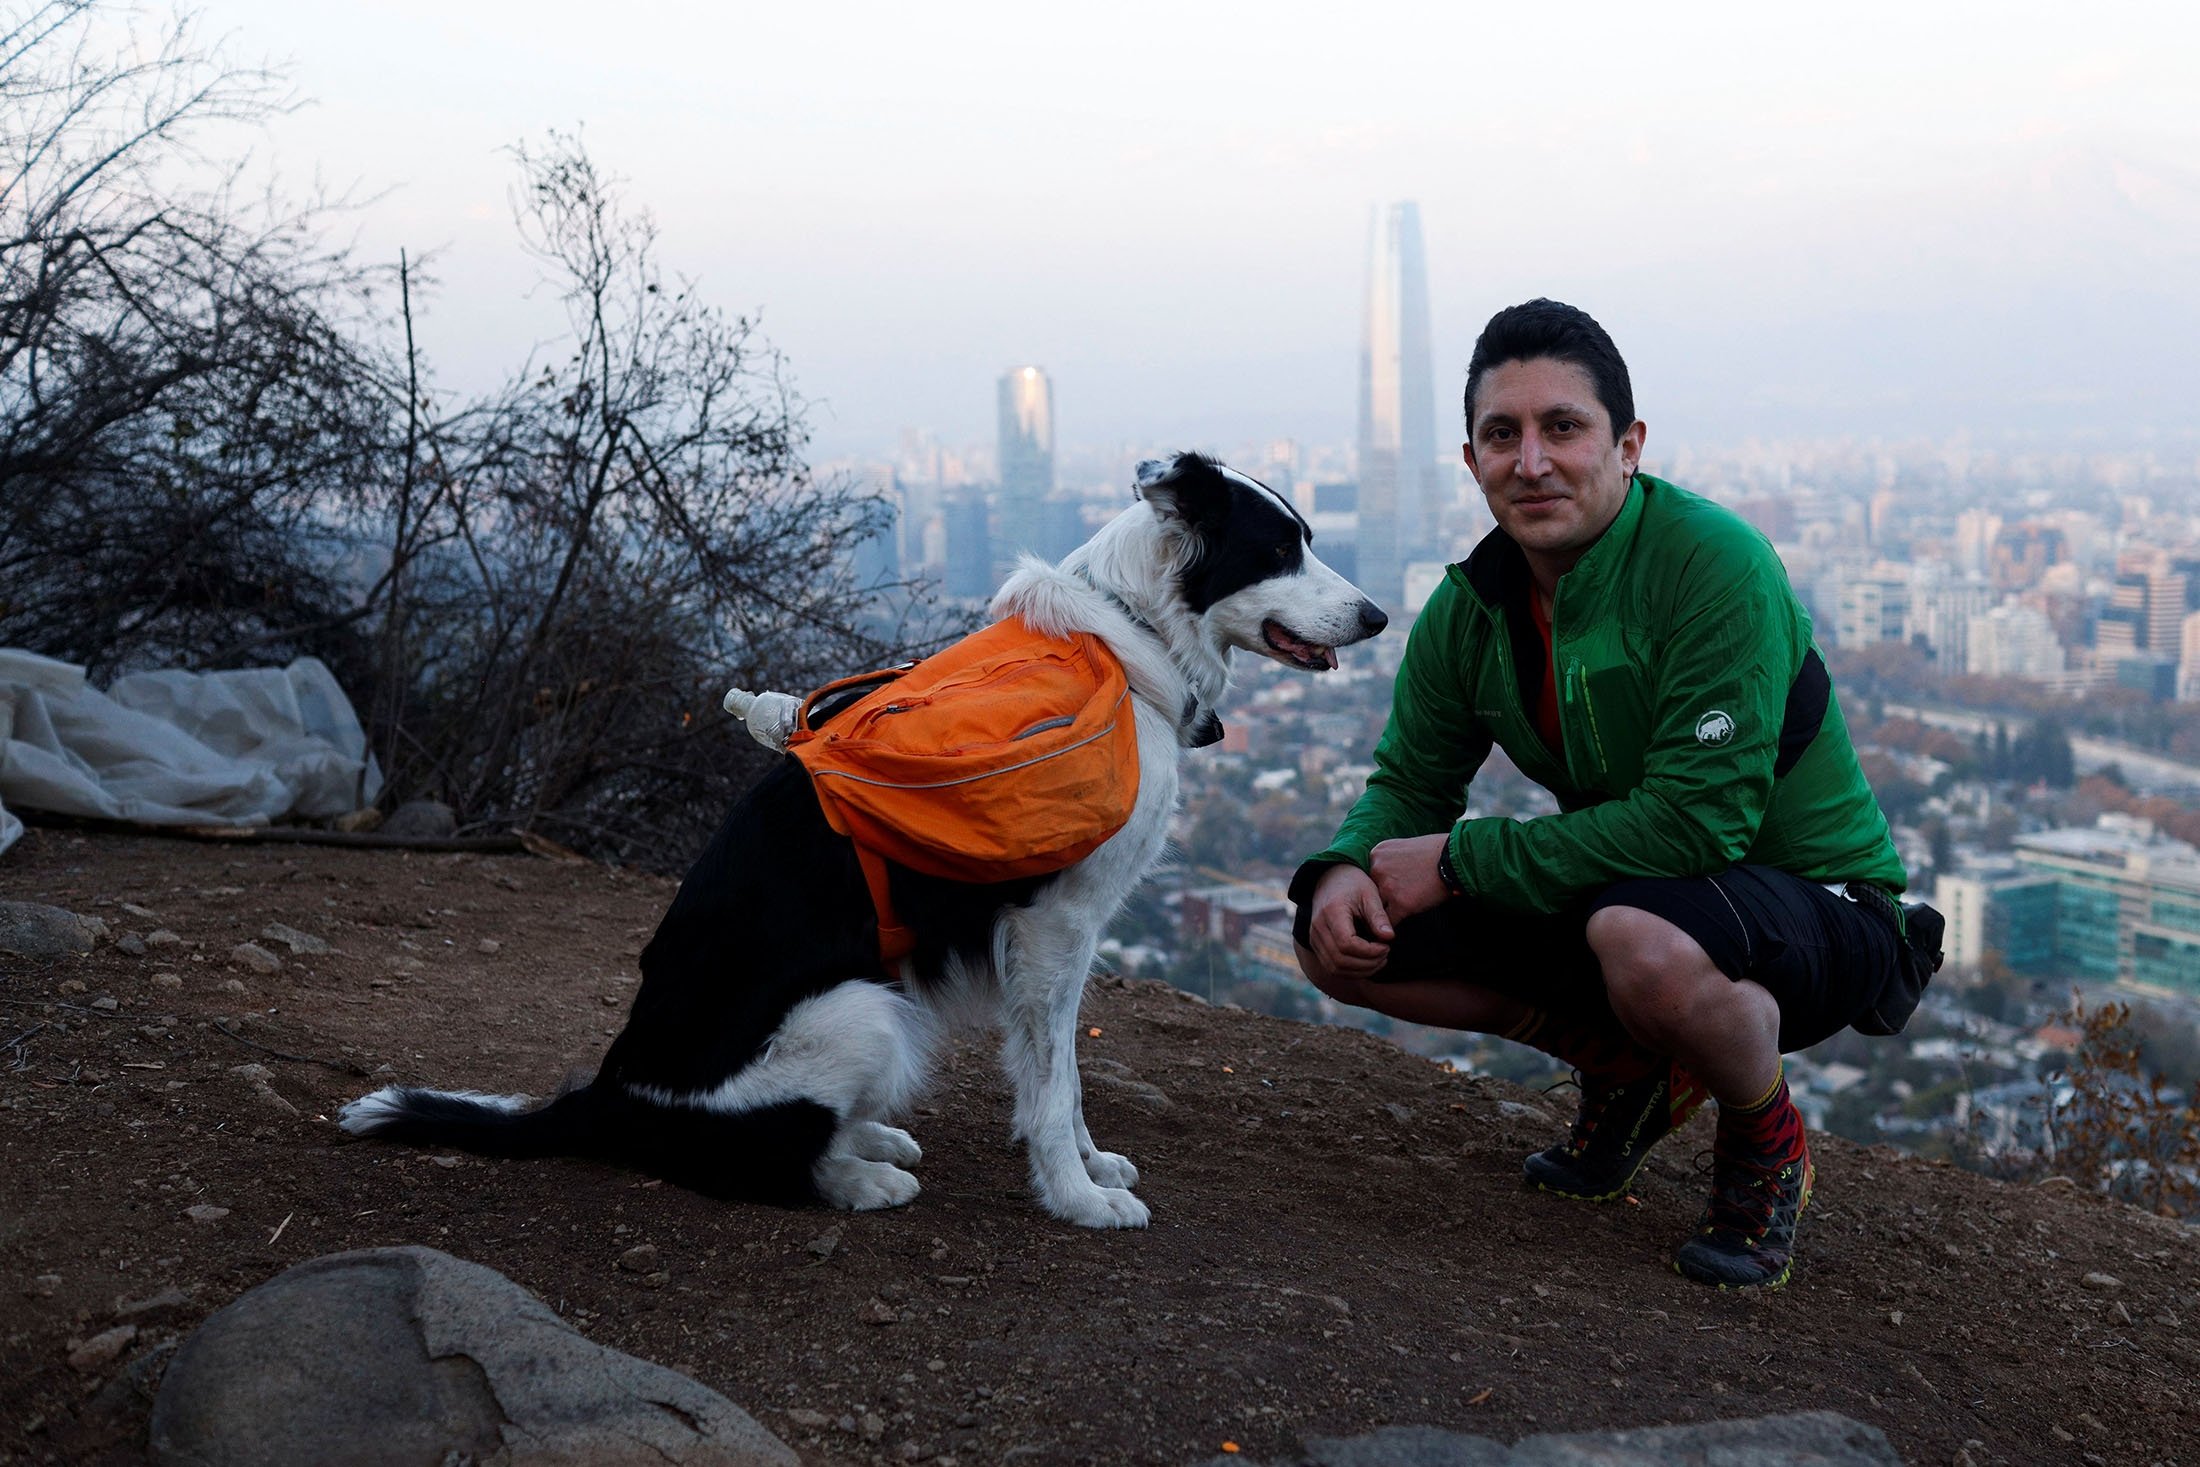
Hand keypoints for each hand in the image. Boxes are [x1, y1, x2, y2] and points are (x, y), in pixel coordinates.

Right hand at [1300, 863, 1394, 983]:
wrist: (1330, 878)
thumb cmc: (1353, 885)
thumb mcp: (1369, 894)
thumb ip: (1378, 916)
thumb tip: (1389, 937)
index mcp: (1331, 912)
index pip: (1346, 944)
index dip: (1369, 951)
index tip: (1386, 946)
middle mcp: (1318, 928)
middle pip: (1340, 960)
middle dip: (1367, 964)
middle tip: (1386, 954)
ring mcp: (1314, 938)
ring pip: (1335, 968)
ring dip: (1360, 971)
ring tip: (1379, 960)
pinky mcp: (1316, 945)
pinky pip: (1332, 967)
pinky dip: (1351, 971)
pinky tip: (1368, 963)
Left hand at [1368, 833, 1451, 925]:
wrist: (1455, 858)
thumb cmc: (1438, 850)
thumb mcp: (1407, 845)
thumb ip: (1392, 859)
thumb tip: (1390, 874)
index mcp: (1378, 853)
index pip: (1370, 875)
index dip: (1381, 885)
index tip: (1391, 889)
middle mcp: (1378, 869)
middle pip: (1372, 891)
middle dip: (1382, 899)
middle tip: (1392, 905)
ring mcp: (1388, 887)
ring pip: (1378, 908)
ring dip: (1385, 914)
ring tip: (1390, 920)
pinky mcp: (1401, 904)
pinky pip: (1390, 921)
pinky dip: (1392, 927)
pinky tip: (1397, 927)